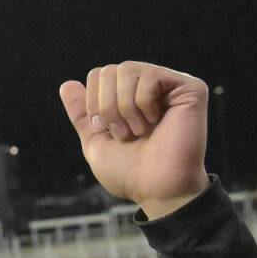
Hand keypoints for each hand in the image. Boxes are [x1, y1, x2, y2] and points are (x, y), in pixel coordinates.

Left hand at [59, 61, 209, 220]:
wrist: (156, 188)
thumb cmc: (129, 171)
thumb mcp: (95, 141)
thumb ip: (82, 113)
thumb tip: (66, 84)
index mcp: (128, 98)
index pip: (98, 75)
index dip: (93, 102)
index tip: (104, 130)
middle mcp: (149, 88)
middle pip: (110, 70)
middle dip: (107, 106)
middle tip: (123, 133)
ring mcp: (170, 86)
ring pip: (127, 69)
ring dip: (124, 107)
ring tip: (138, 130)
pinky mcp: (190, 88)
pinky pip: (150, 76)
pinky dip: (143, 103)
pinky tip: (155, 121)